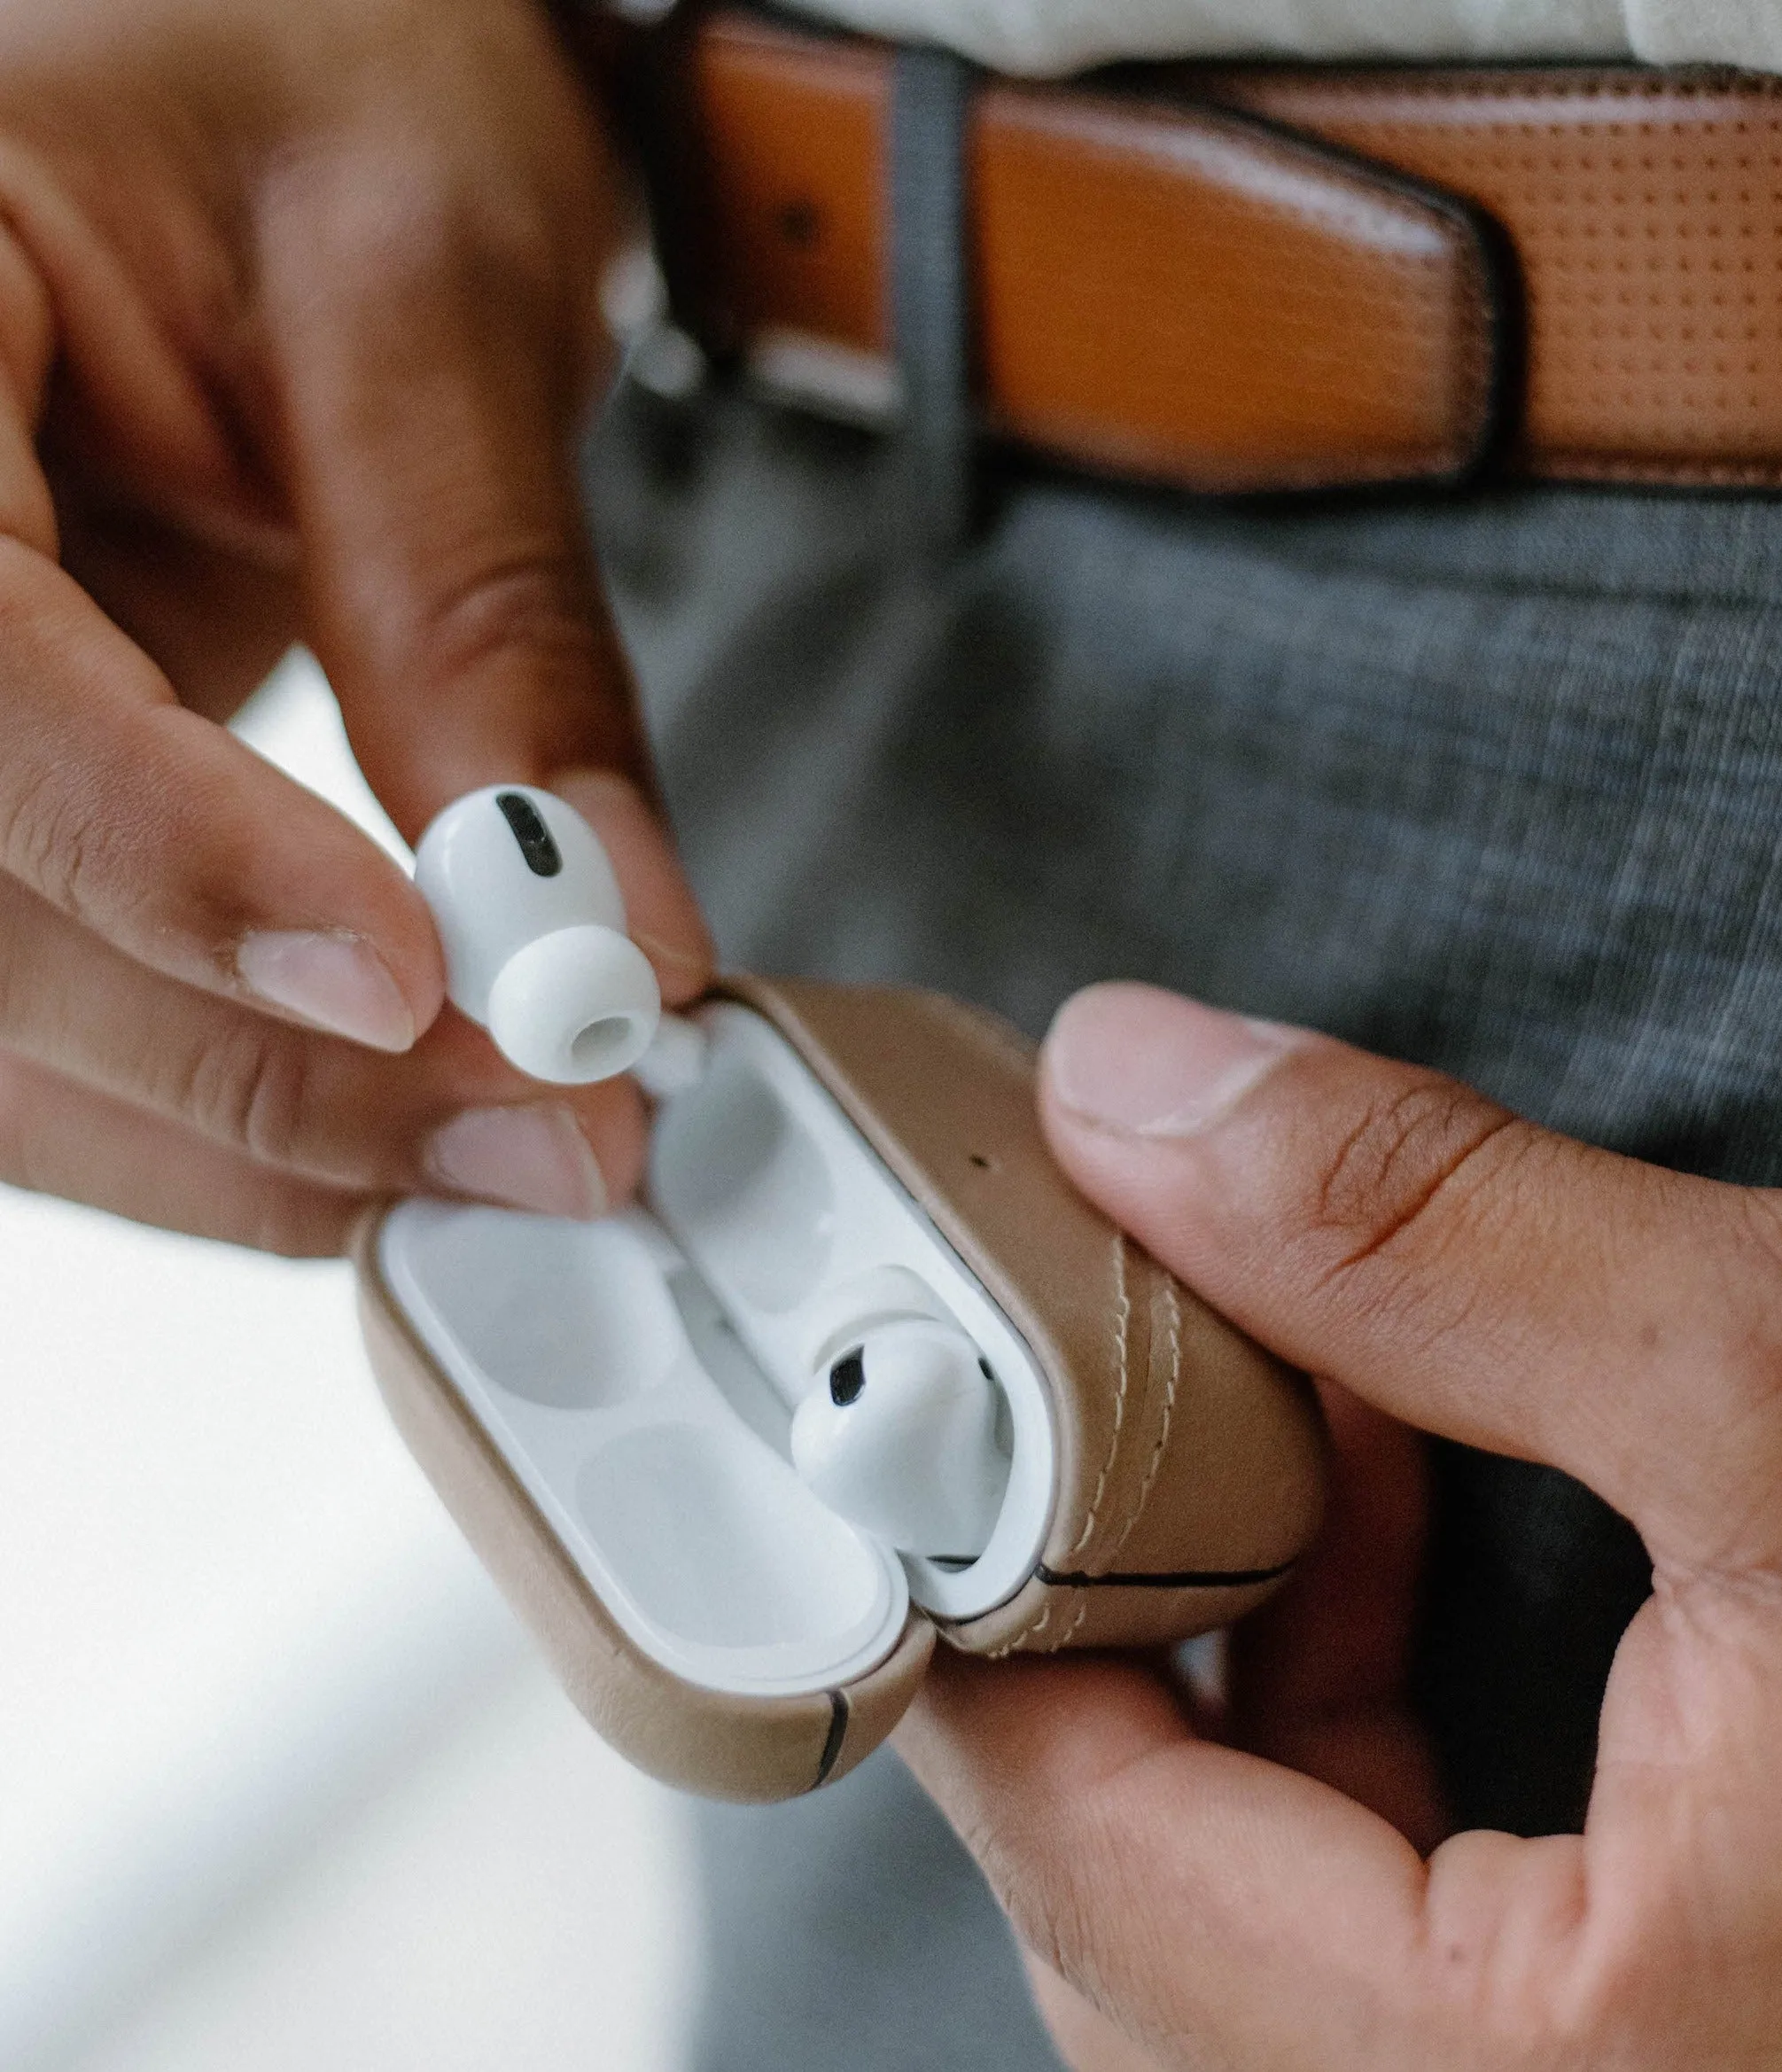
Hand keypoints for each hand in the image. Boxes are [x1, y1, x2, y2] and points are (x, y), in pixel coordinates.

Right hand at [0, 0, 707, 1252]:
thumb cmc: (314, 51)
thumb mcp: (426, 283)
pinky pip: (31, 1002)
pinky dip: (209, 1102)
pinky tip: (374, 1128)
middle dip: (254, 1064)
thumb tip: (604, 930)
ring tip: (496, 1158)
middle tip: (543, 1137)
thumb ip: (487, 616)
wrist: (271, 47)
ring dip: (239, 1133)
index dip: (169, 862)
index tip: (420, 987)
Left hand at [899, 982, 1781, 2069]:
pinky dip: (1336, 1747)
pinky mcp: (1691, 2071)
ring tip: (1293, 1459)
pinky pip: (1389, 1960)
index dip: (989, 1625)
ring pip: (1255, 1954)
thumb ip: (1428, 1230)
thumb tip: (1134, 1093)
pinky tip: (1388, 1551)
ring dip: (1221, 1688)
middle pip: (1149, 1940)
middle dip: (1107, 1652)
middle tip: (1130, 1426)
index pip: (1103, 1869)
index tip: (958, 1441)